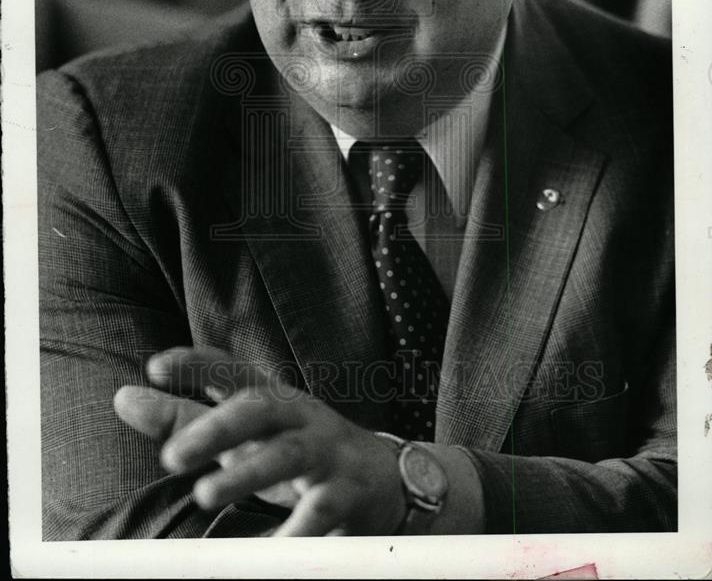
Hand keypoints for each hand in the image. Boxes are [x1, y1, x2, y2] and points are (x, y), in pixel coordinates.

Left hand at [114, 346, 406, 535]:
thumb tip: (124, 397)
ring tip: (206, 495)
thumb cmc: (296, 452)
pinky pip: (321, 510)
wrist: (382, 481)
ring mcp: (325, 451)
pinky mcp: (347, 491)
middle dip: (216, 427)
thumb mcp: (243, 435)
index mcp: (270, 399)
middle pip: (258, 408)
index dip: (197, 365)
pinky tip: (268, 551)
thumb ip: (185, 417)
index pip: (231, 370)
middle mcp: (298, 415)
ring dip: (248, 474)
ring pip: (287, 455)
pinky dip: (295, 531)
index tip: (156, 366)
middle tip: (172, 456)